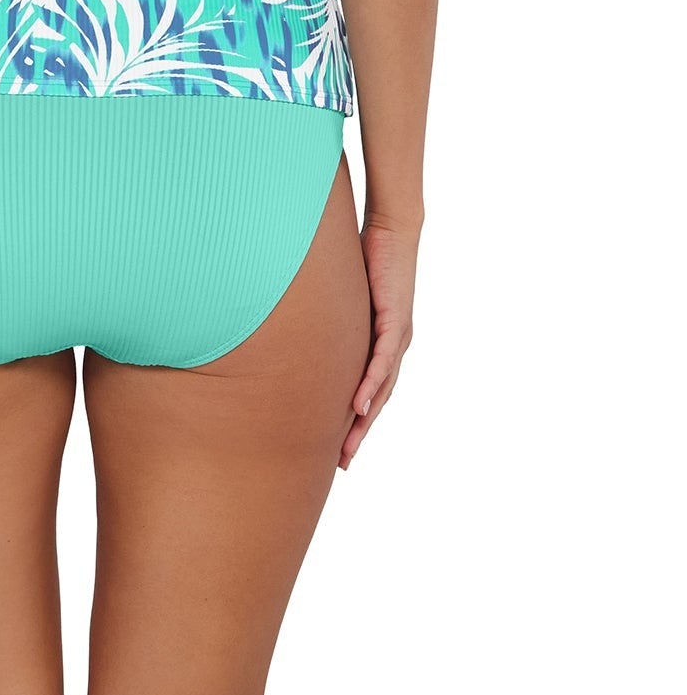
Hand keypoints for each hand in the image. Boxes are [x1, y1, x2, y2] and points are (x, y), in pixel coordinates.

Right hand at [340, 217, 418, 470]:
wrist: (393, 230)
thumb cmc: (367, 256)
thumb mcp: (342, 296)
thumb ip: (327, 315)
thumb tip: (297, 324)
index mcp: (383, 342)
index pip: (369, 391)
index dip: (355, 421)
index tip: (337, 446)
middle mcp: (394, 346)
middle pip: (377, 401)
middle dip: (359, 434)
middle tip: (341, 464)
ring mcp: (398, 337)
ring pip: (382, 390)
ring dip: (365, 421)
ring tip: (348, 448)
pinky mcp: (395, 322)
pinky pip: (382, 362)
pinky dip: (371, 386)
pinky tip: (359, 407)